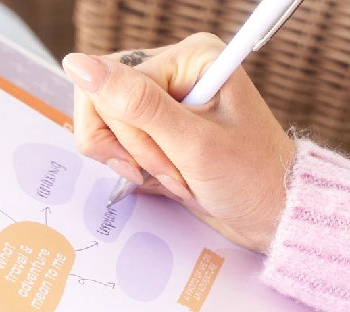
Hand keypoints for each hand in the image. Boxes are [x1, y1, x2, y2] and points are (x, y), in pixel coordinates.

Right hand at [62, 33, 294, 252]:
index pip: (114, 83)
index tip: (167, 164)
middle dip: (131, 148)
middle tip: (170, 173)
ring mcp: (165, 105)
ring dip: (136, 162)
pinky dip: (140, 170)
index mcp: (187, 59)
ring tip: (177, 179)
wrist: (271, 214)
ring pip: (107, 125)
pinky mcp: (160, 132)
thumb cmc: (250, 178)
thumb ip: (137, 106)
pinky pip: (122, 145)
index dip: (130, 132)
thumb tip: (78, 64)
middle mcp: (173, 74)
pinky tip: (171, 179)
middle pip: (104, 100)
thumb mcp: (194, 145)